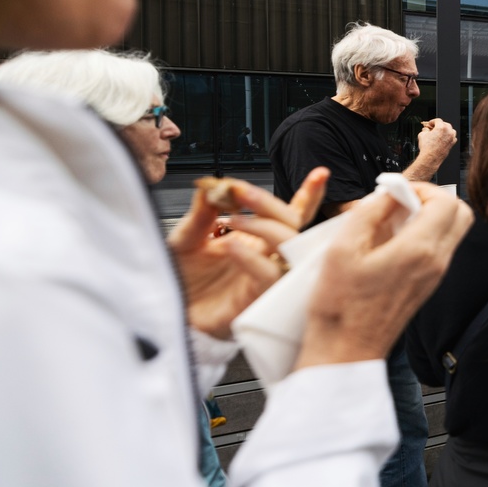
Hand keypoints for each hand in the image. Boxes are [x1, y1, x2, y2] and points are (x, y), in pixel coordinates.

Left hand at [171, 168, 330, 338]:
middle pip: (292, 224)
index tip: (319, 174)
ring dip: (264, 226)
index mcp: (256, 239)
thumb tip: (211, 185)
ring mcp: (264, 275)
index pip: (289, 214)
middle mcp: (266, 255)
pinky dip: (251, 257)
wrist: (168, 312)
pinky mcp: (257, 297)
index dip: (308, 195)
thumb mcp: (185, 238)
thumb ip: (201, 214)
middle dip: (270, 203)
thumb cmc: (182, 280)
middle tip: (242, 191)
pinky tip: (230, 245)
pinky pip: (268, 275)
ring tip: (234, 219)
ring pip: (288, 246)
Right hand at [294, 187, 473, 368]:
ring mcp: (436, 275)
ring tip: (392, 220)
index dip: (423, 187)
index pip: (447, 202)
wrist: (347, 350)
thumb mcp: (343, 248)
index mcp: (419, 250)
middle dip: (435, 198)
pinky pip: (439, 248)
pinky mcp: (428, 285)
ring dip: (429, 216)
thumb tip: (388, 193)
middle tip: (402, 200)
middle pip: (461, 214)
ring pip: (452, 231)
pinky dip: (423, 235)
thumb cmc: (340, 307)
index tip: (397, 191)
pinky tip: (391, 240)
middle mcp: (436, 262)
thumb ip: (369, 212)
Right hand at [403, 118, 457, 178]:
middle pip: (445, 124)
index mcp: (441, 127)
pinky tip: (442, 138)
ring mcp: (451, 138)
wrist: (431, 158)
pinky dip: (448, 136)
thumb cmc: (427, 148)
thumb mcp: (422, 135)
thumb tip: (426, 129)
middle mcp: (448, 132)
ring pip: (450, 130)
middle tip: (433, 128)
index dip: (432, 121)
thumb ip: (425, 130)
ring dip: (445, 130)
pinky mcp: (452, 144)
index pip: (437, 120)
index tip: (430, 124)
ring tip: (438, 133)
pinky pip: (452, 137)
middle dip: (439, 125)